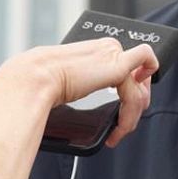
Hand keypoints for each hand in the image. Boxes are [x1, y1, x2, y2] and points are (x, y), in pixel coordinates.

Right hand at [0, 38, 158, 148]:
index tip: (121, 113)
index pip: (129, 67)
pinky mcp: (117, 65)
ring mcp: (113, 53)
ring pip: (140, 87)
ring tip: (118, 131)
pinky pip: (144, 78)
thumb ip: (88, 82)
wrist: (33, 80)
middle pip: (140, 77)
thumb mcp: (71, 82)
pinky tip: (126, 120)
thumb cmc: (42, 83)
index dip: (131, 91)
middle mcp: (108, 47)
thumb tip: (94, 94)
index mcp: (96, 50)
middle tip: (122, 126)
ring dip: (131, 115)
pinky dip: (137, 104)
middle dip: (136, 104)